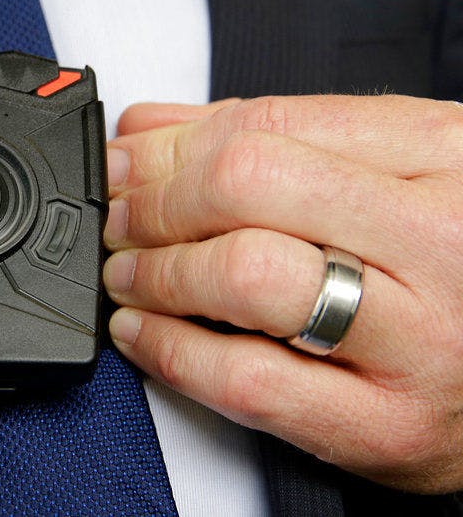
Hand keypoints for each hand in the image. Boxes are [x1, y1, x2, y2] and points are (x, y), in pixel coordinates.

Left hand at [102, 95, 462, 492]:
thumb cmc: (454, 275)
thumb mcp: (394, 179)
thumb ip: (277, 142)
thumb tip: (151, 130)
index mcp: (442, 157)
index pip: (270, 123)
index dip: (172, 143)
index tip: (127, 158)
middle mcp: (438, 239)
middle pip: (245, 185)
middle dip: (154, 200)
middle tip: (120, 217)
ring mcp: (418, 339)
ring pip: (243, 276)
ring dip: (155, 272)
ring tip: (127, 274)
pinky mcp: (385, 426)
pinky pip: (246, 379)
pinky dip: (168, 351)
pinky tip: (141, 332)